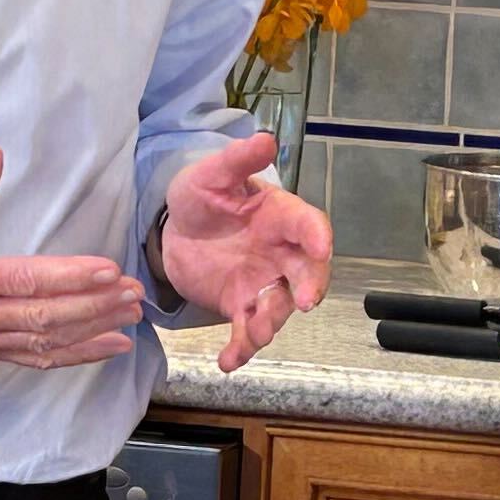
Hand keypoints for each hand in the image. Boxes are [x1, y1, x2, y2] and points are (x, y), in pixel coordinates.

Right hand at [0, 149, 145, 371]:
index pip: (22, 281)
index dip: (67, 278)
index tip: (107, 270)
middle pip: (41, 319)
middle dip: (92, 307)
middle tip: (132, 295)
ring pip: (41, 344)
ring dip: (90, 333)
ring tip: (129, 320)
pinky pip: (31, 359)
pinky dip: (72, 356)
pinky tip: (105, 347)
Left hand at [157, 133, 332, 370]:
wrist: (177, 231)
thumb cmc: (202, 196)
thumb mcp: (212, 174)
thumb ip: (237, 160)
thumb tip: (265, 138)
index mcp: (280, 216)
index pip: (309, 224)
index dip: (318, 234)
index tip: (322, 244)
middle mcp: (281, 253)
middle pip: (307, 272)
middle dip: (310, 287)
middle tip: (306, 301)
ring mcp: (264, 283)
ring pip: (279, 307)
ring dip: (272, 323)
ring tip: (255, 334)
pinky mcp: (242, 307)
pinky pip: (248, 331)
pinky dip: (241, 349)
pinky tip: (227, 361)